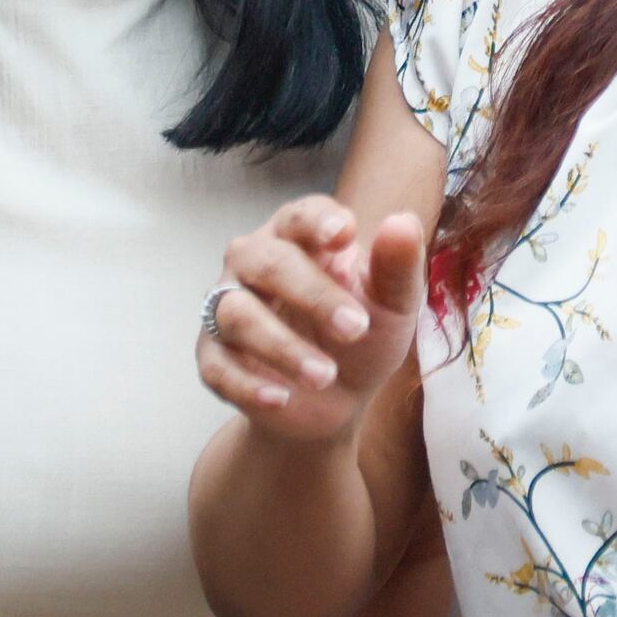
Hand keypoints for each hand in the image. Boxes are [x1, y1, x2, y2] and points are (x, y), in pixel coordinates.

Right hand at [203, 197, 426, 442]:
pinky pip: (217, 366)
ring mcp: (227, 308)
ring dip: (282, 347)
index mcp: (298, 238)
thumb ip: (398, 266)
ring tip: (325, 376)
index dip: (316, 222)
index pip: (299, 216)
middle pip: (266, 262)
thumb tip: (402, 223)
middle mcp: (254, 263)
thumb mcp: (392, 305)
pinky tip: (281, 398)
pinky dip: (249, 384)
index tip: (344, 236)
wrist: (338, 400)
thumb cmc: (363, 335)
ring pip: (236, 314)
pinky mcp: (213, 357)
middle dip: (312, 295)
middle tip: (356, 328)